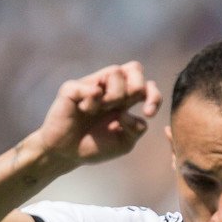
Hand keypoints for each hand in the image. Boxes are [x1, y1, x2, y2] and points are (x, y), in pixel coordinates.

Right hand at [33, 61, 162, 167]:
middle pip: (135, 68)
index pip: (147, 85)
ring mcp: (91, 85)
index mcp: (125, 100)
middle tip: (126, 106)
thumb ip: (136, 130)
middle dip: (137, 86)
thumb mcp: (123, 143)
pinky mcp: (72, 89)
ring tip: (101, 109)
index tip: (148, 113)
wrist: (67, 154)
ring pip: (115, 71)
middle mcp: (110, 88)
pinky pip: (91, 87)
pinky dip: (92, 101)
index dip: (154, 96)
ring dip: (115, 95)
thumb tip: (134, 114)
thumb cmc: (94, 146)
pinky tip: (84, 110)